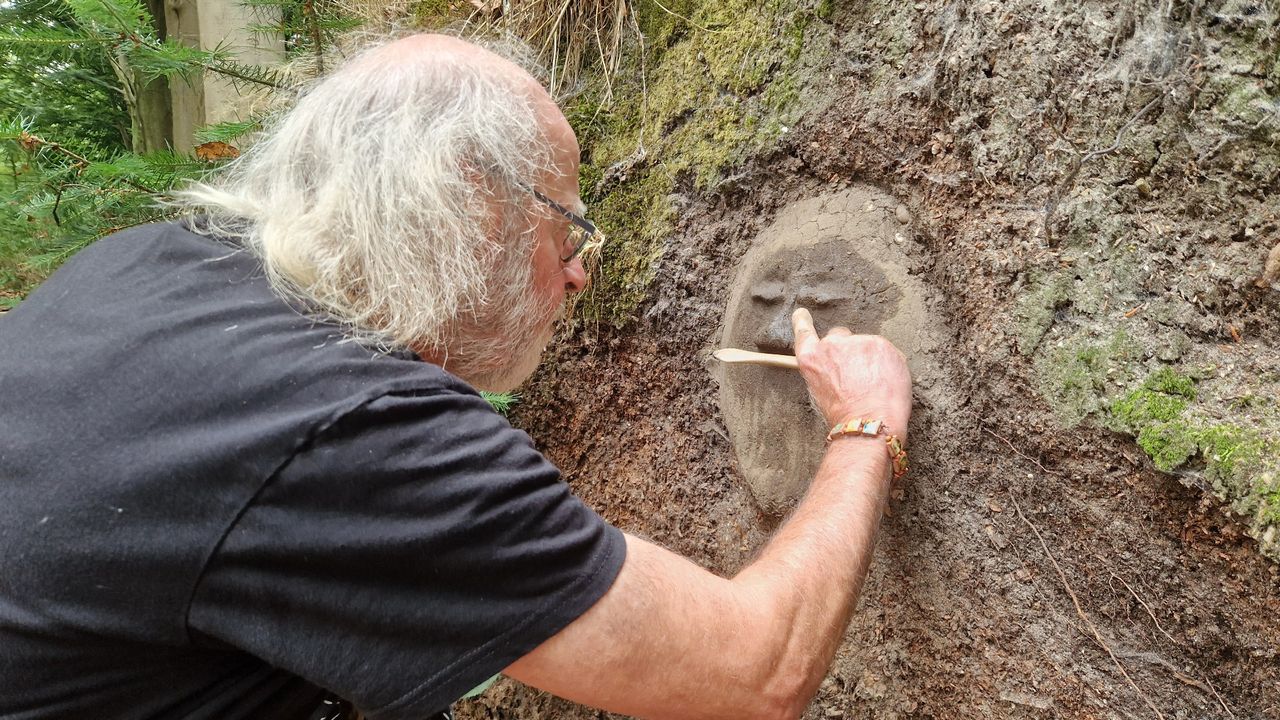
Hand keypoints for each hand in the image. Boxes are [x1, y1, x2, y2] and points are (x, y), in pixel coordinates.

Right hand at [790, 308, 912, 441]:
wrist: (869, 421)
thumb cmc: (843, 416)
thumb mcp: (820, 393)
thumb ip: (825, 371)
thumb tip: (837, 368)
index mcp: (811, 358)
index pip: (804, 332)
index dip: (802, 321)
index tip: (801, 313)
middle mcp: (832, 344)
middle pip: (840, 336)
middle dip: (848, 350)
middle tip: (857, 374)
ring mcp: (858, 341)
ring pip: (866, 345)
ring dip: (870, 358)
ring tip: (874, 385)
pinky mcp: (881, 344)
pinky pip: (886, 351)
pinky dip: (888, 363)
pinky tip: (886, 383)